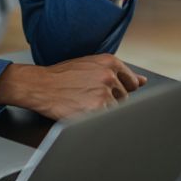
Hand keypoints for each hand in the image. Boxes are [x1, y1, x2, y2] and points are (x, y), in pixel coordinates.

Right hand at [0, 54, 147, 119]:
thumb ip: (118, 72)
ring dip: (102, 110)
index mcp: (110, 62)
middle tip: (87, 95)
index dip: (119, 89)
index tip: (105, 91)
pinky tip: (80, 109)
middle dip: (110, 100)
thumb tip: (142, 81)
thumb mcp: (89, 65)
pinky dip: (94, 118)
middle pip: (125, 98)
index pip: (132, 82)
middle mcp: (109, 75)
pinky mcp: (96, 109)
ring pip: (116, 109)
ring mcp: (103, 92)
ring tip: (82, 102)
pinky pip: (105, 118)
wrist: (38, 85)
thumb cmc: (61, 76)